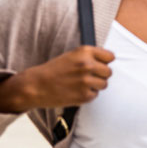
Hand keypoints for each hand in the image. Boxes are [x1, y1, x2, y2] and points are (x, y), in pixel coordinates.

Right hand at [0, 46, 114, 112]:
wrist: (36, 86)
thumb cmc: (53, 70)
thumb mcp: (72, 55)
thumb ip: (90, 56)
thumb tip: (107, 62)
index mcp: (85, 51)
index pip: (110, 56)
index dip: (105, 62)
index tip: (100, 64)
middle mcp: (88, 65)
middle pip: (109, 72)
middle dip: (101, 75)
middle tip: (88, 77)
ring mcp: (87, 81)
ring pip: (104, 84)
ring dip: (95, 85)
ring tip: (81, 84)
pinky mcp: (85, 95)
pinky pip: (95, 95)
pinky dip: (88, 95)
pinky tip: (76, 91)